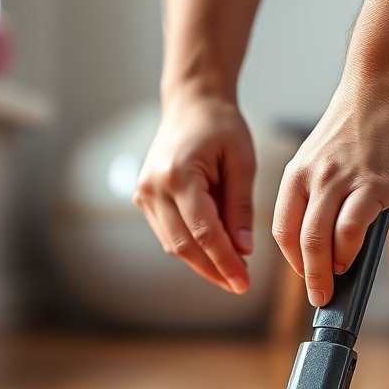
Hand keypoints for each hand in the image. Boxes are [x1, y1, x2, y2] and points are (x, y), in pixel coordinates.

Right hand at [134, 96, 255, 293]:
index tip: (244, 283)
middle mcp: (154, 187)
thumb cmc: (221, 126)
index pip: (204, 233)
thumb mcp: (242, 162)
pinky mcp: (144, 198)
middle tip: (239, 286)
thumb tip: (244, 250)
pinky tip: (215, 254)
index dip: (225, 262)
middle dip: (213, 269)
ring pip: (173, 244)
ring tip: (232, 274)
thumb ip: (241, 207)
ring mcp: (144, 193)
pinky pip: (168, 233)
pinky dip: (191, 247)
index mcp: (179, 175)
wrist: (191, 103)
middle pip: (184, 245)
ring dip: (202, 263)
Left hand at [273, 73, 388, 305]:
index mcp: (297, 174)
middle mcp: (312, 179)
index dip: (292, 260)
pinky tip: (354, 258)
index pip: (283, 228)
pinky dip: (349, 251)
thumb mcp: (328, 157)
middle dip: (307, 276)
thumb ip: (327, 192)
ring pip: (319, 240)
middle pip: (298, 240)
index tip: (305, 276)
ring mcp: (340, 182)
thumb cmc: (363, 122)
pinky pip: (350, 228)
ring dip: (325, 272)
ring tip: (334, 287)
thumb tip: (338, 238)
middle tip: (319, 297)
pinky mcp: (371, 185)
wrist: (385, 84)